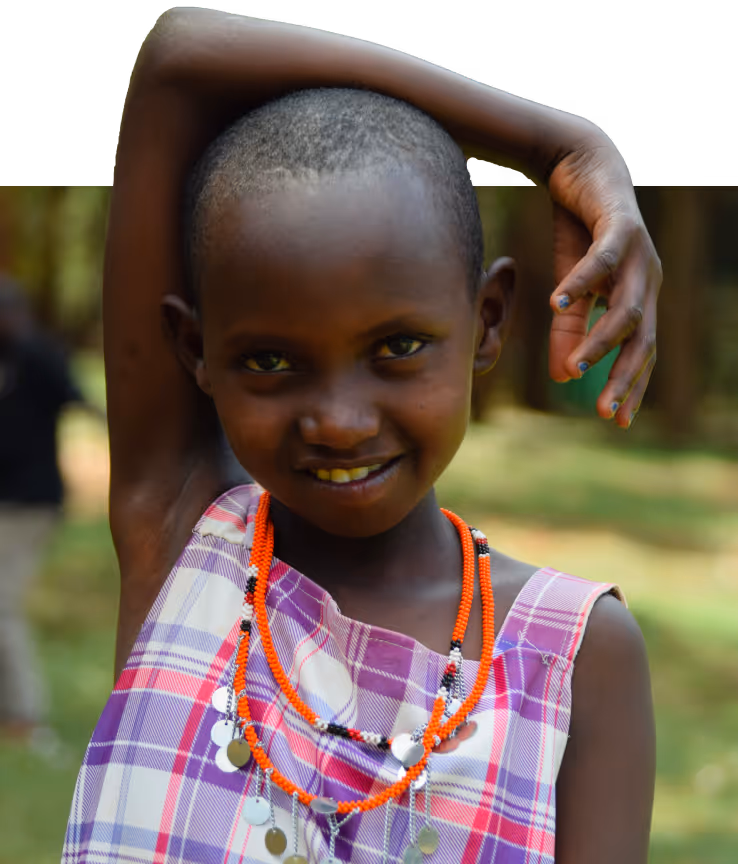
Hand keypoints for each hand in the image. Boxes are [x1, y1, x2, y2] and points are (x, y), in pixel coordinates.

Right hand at [545, 129, 660, 427]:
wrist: (581, 167)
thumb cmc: (579, 232)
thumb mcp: (569, 289)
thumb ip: (569, 331)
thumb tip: (564, 377)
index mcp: (640, 297)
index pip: (643, 351)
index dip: (632, 385)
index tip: (618, 421)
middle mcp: (648, 279)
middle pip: (644, 339)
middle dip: (625, 378)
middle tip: (606, 413)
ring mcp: (641, 253)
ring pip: (628, 308)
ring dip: (600, 340)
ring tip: (576, 367)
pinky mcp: (622, 224)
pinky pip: (605, 260)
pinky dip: (582, 283)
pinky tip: (556, 305)